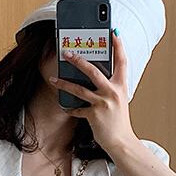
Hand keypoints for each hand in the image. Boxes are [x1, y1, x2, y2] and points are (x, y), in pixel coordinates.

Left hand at [49, 30, 136, 154]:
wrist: (121, 142)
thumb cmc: (118, 121)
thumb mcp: (118, 100)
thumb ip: (109, 88)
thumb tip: (93, 77)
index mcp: (121, 86)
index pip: (122, 61)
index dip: (118, 46)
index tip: (113, 33)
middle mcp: (113, 92)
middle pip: (93, 71)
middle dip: (78, 60)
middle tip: (67, 52)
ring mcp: (103, 103)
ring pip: (79, 89)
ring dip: (64, 83)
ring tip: (53, 79)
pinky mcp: (94, 114)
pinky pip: (78, 109)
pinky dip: (71, 109)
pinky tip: (66, 107)